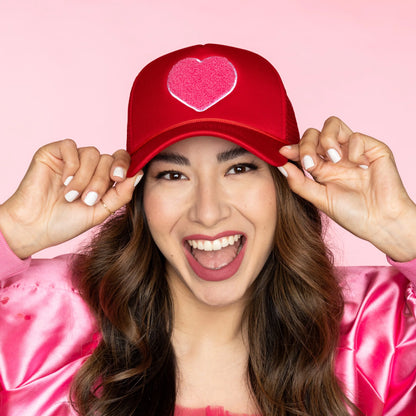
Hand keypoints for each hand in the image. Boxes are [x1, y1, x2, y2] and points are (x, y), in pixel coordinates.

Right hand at [0, 139, 141, 257]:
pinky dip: (71, 165)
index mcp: (103, 178)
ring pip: (92, 153)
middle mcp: (89, 166)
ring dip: (84, 178)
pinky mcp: (54, 153)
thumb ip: (121, 194)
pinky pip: (71, 147)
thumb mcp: (101, 211)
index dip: (124, 165)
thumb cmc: (66, 222)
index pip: (121, 161)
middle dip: (100, 181)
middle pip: (108, 159)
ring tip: (71, 196)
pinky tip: (63, 181)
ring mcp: (72, 159)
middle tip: (87, 199)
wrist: (35, 227)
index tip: (118, 178)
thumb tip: (139, 175)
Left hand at [279, 116, 415, 261]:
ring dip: (327, 140)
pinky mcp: (373, 148)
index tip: (282, 152)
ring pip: (332, 124)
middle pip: (313, 133)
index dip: (293, 147)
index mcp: (322, 168)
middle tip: (311, 165)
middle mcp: (335, 157)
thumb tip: (281, 165)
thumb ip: (299, 183)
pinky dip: (353, 148)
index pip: (304, 148)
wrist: (380, 223)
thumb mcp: (320, 199)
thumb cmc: (352, 214)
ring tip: (334, 160)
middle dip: (307, 145)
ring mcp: (353, 151)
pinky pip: (356, 135)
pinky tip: (358, 164)